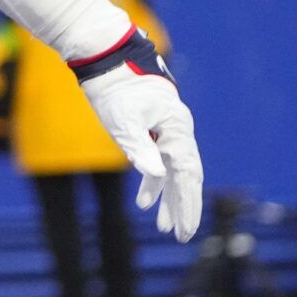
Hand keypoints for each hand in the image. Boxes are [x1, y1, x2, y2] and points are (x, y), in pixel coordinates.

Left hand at [72, 29, 202, 240]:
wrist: (109, 60)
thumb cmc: (116, 89)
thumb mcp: (123, 120)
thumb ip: (140, 148)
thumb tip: (156, 175)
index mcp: (176, 130)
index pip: (188, 174)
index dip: (187, 204)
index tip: (186, 229)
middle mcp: (177, 132)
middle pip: (185, 177)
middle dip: (183, 207)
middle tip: (181, 236)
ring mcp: (165, 132)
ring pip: (172, 172)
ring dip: (168, 199)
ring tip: (164, 227)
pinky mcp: (151, 131)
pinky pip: (158, 163)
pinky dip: (152, 182)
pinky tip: (144, 202)